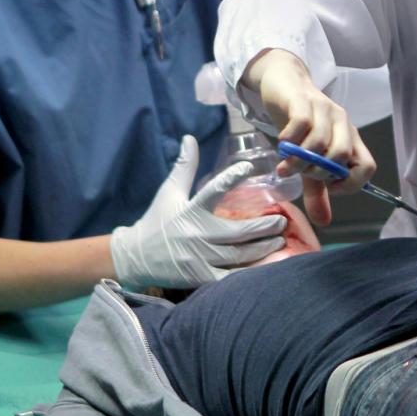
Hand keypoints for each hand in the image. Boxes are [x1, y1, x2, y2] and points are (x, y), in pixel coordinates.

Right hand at [109, 136, 286, 288]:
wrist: (134, 257)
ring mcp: (199, 258)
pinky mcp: (200, 277)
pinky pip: (230, 276)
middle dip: (264, 227)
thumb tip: (189, 138)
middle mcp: (197, 234)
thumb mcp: (168, 192)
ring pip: (239, 255)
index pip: (214, 190)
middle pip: (238, 232)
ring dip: (263, 248)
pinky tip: (266, 265)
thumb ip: (183, 167)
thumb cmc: (156, 221)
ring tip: (281, 239)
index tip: (249, 168)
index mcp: (190, 211)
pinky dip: (249, 272)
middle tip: (282, 220)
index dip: (232, 178)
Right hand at [246, 49, 375, 224]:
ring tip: (287, 164)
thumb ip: (318, 190)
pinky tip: (282, 145)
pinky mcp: (304, 100)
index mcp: (351, 138)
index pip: (367, 166)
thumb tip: (324, 222)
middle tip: (302, 172)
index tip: (328, 187)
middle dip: (318, 172)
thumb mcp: (309, 160)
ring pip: (320, 143)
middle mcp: (342, 123)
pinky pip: (301, 125)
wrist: (284, 84)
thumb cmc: (300, 123)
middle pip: (342, 156)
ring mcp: (324, 109)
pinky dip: (290, 141)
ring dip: (300, 160)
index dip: (350, 184)